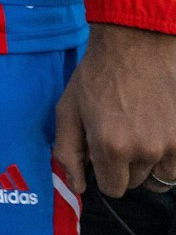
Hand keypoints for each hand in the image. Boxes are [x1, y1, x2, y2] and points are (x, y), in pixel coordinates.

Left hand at [54, 23, 175, 196]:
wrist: (136, 45)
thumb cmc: (97, 76)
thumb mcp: (68, 111)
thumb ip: (68, 152)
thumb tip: (77, 187)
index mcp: (110, 146)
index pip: (112, 188)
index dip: (104, 172)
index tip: (103, 152)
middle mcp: (145, 150)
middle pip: (136, 182)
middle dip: (125, 165)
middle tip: (120, 134)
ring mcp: (172, 144)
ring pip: (161, 177)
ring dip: (150, 163)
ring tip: (140, 133)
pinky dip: (169, 155)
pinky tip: (157, 132)